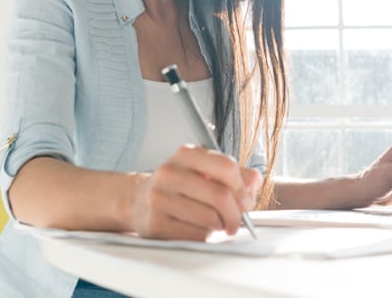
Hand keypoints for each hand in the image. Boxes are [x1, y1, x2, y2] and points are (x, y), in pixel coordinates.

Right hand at [130, 145, 261, 240]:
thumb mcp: (204, 171)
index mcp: (186, 154)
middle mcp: (170, 172)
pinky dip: (204, 235)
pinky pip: (195, 234)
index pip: (226, 166)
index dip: (242, 188)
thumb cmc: (179, 186)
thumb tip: (254, 184)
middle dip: (236, 214)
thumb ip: (235, 174)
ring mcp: (160, 198)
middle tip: (237, 222)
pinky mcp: (155, 223)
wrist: (137, 200)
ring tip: (215, 224)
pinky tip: (198, 229)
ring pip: (209, 218)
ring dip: (220, 226)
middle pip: (220, 195)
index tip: (245, 201)